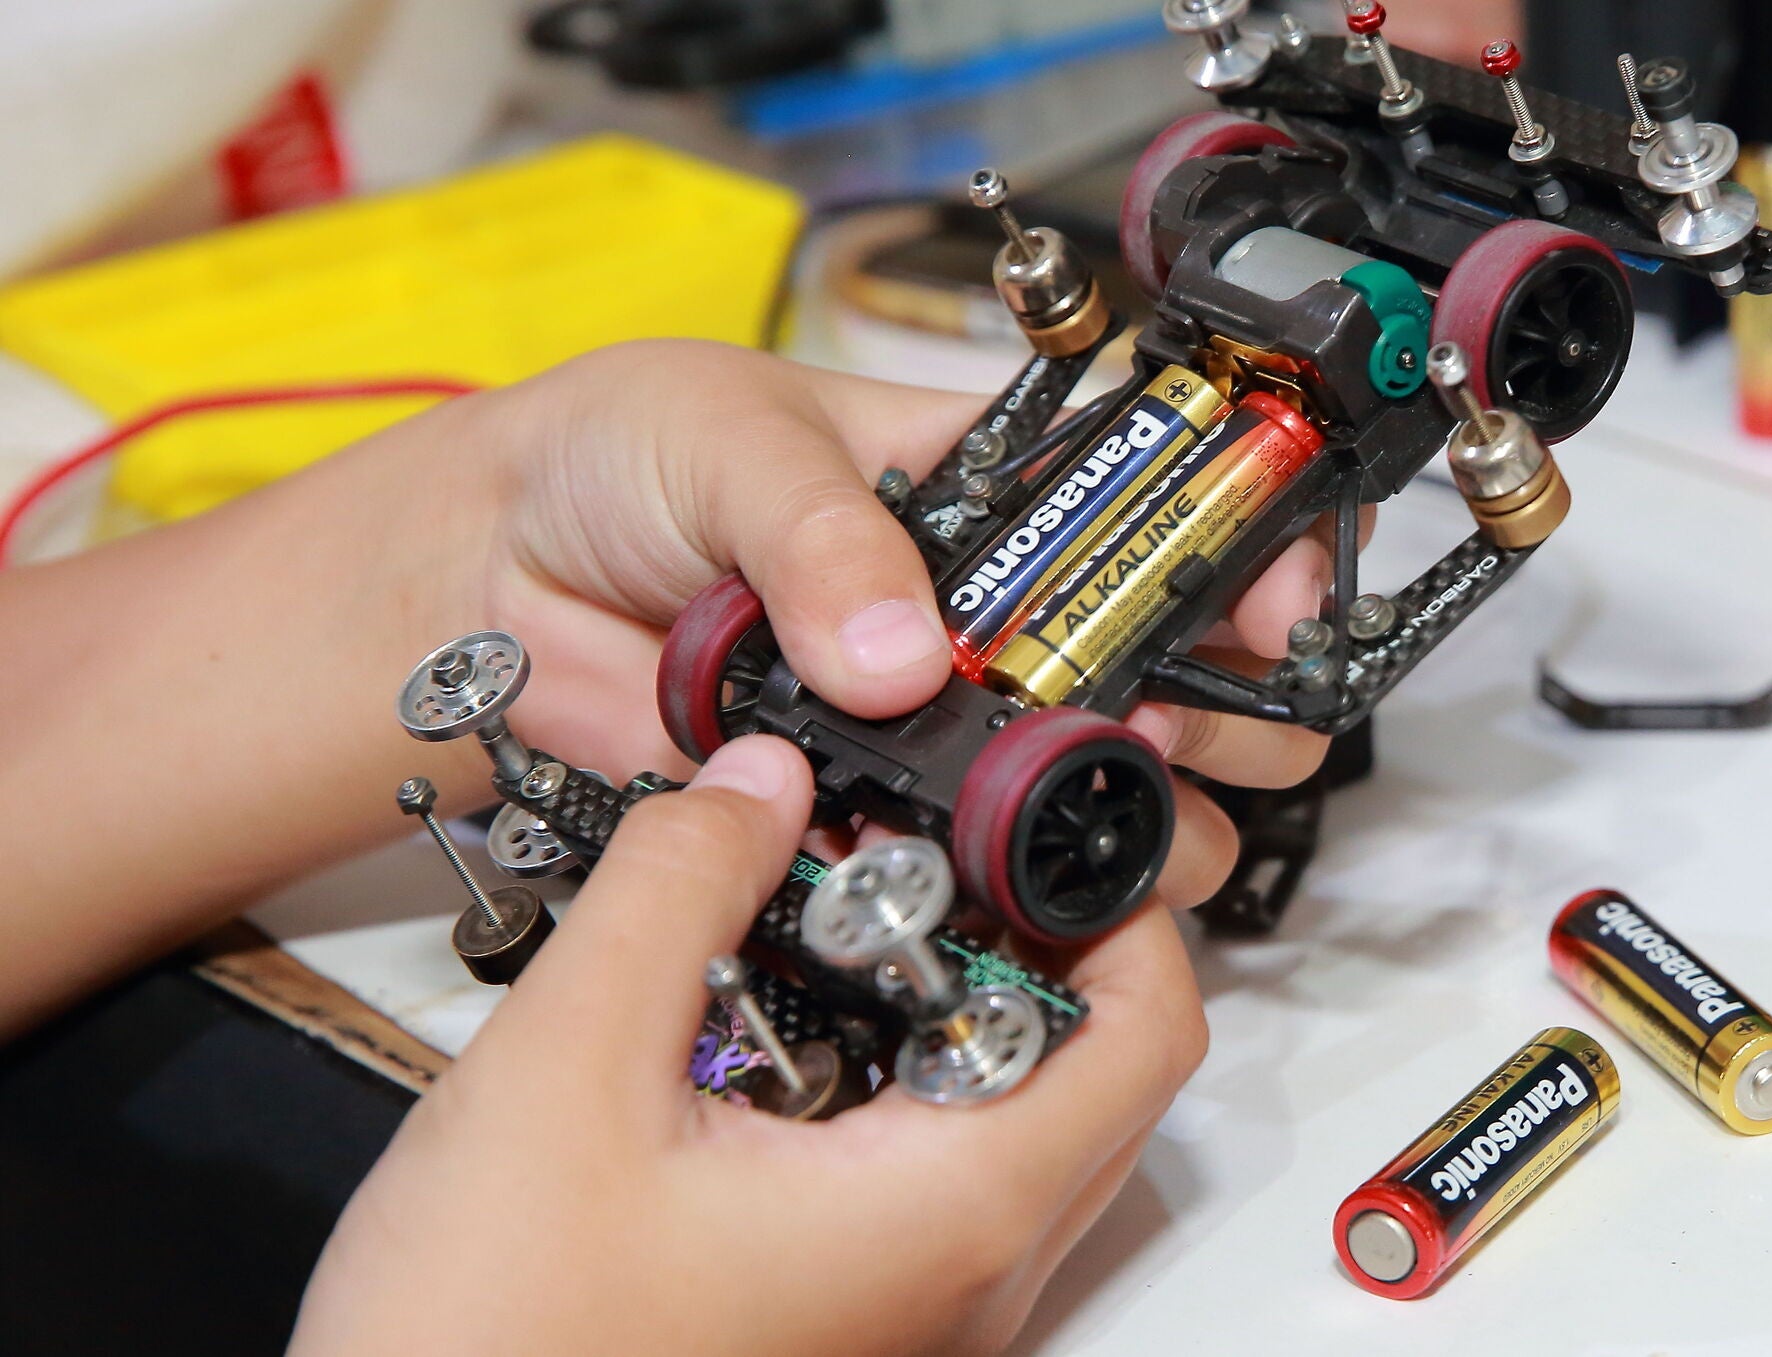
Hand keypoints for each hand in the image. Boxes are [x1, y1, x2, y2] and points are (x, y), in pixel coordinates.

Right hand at [291, 736, 1209, 1356]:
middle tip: (914, 860)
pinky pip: (928, 1181)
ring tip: (821, 930)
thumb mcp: (565, 1067)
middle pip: (1093, 1077)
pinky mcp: (853, 1317)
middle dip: (1019, 943)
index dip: (1122, 907)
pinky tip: (763, 1037)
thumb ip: (676, 890)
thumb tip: (754, 786)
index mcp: (945, 1213)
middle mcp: (962, 1279)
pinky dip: (884, 1083)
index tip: (1037, 826)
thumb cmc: (486, 1350)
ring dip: (941, 1010)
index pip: (1147, 1036)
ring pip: (1007, 1128)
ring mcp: (915, 1312)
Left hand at [463, 340, 1357, 906]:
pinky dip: (999, 890)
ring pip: (1095, 796)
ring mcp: (932, 730)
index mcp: (984, 493)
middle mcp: (983, 621)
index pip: (1156, 521)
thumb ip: (823, 538)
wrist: (488, 579)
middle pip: (1163, 678)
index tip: (1274, 612)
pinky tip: (993, 876)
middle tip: (1165, 723)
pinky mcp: (868, 818)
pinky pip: (969, 873)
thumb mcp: (729, 443)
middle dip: (1205, 710)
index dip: (1239, 562)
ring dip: (1123, 814)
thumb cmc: (614, 461)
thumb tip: (904, 652)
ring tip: (1084, 801)